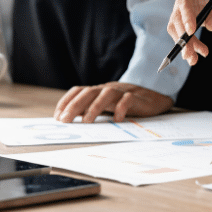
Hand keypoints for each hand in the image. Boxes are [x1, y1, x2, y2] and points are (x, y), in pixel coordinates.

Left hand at [54, 82, 173, 122]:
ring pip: (107, 94)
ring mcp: (122, 92)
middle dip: (74, 106)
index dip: (66, 101)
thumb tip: (69, 120)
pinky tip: (117, 120)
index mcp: (98, 91)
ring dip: (94, 107)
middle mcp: (108, 89)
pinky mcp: (137, 97)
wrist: (154, 97)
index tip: (57, 116)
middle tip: (65, 121)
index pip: (78, 91)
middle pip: (89, 92)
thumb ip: (90, 110)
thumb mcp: (106, 106)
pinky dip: (121, 108)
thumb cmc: (125, 104)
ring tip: (87, 121)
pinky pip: (128, 99)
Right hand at [167, 0, 211, 65]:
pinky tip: (198, 51)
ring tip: (194, 58)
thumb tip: (210, 26)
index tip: (191, 32)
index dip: (186, 16)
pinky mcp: (187, 15)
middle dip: (183, 36)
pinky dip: (188, 43)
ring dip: (184, 43)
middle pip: (178, 15)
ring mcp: (185, 3)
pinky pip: (182, 31)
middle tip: (190, 54)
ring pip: (176, 26)